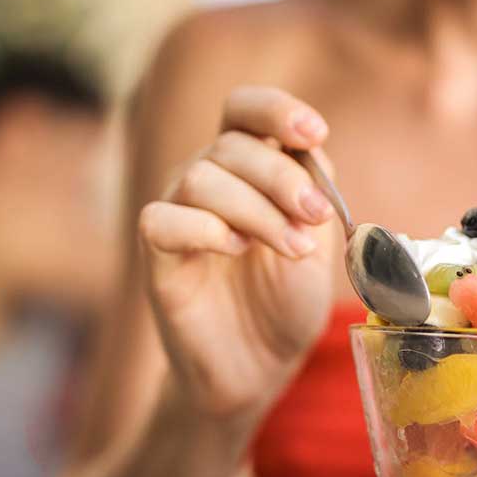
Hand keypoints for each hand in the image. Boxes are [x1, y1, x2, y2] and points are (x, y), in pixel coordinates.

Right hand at [138, 86, 340, 418]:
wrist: (261, 366)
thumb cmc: (287, 299)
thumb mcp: (319, 241)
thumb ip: (316, 192)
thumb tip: (311, 153)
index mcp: (247, 168)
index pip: (244, 109)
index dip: (275, 109)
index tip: (313, 133)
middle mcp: (205, 180)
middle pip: (232, 145)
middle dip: (282, 178)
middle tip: (315, 216)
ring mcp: (177, 215)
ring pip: (202, 178)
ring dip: (257, 210)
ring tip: (292, 249)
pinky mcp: (156, 257)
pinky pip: (161, 220)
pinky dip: (204, 228)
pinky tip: (235, 250)